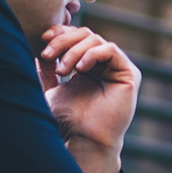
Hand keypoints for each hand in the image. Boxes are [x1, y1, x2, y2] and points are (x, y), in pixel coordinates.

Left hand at [38, 25, 140, 172]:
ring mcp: (118, 69)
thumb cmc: (68, 120)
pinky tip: (79, 69)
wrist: (84, 139)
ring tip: (62, 70)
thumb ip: (48, 66)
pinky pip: (111, 50)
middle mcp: (104, 66)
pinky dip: (92, 54)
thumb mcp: (51, 87)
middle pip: (85, 34)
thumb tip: (41, 44)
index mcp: (88, 66)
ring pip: (96, 40)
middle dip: (63, 41)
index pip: (76, 37)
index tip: (43, 39)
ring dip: (74, 51)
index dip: (60, 32)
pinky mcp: (130, 75)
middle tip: (48, 55)